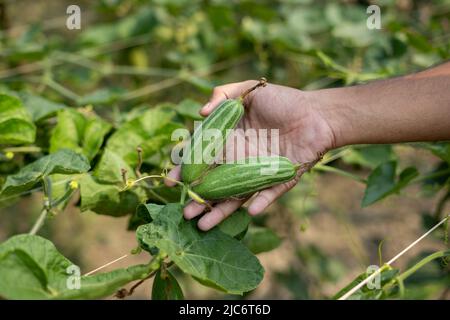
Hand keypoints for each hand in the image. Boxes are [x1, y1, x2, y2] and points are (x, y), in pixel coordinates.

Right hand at [166, 80, 336, 229]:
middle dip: (198, 198)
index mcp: (229, 141)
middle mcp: (239, 160)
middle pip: (214, 183)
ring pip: (236, 195)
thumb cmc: (282, 100)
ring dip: (220, 210)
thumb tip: (200, 112)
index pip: (202, 159)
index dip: (187, 170)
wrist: (316, 112)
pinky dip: (261, 202)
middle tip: (183, 211)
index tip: (170, 182)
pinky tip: (249, 211)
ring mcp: (258, 173)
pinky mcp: (279, 179)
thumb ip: (222, 95)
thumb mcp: (248, 90)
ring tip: (202, 225)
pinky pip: (269, 194)